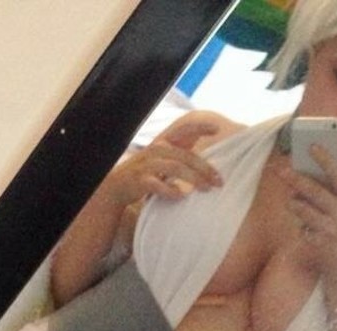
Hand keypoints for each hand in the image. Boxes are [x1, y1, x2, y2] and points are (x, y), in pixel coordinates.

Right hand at [101, 120, 223, 206]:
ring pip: (176, 168)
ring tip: (206, 189)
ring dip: (194, 179)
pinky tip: (181, 196)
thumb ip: (180, 157)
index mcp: (163, 143)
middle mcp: (156, 150)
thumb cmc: (145, 174)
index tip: (218, 129)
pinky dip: (170, 190)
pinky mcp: (140, 180)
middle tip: (219, 182)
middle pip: (187, 156)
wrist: (116, 187)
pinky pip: (158, 184)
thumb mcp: (161, 161)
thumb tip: (207, 164)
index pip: (184, 130)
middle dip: (205, 169)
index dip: (200, 127)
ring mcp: (148, 165)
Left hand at [275, 145, 336, 283]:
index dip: (325, 159)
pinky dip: (301, 227)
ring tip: (292, 202)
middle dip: (295, 178)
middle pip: (314, 190)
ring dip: (294, 204)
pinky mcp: (319, 244)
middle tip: (279, 169)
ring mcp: (332, 230)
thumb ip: (334, 195)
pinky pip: (301, 228)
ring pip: (303, 209)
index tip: (311, 146)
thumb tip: (308, 175)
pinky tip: (309, 231)